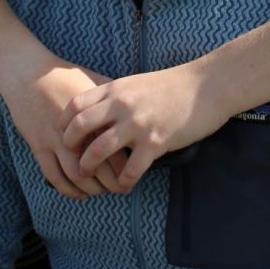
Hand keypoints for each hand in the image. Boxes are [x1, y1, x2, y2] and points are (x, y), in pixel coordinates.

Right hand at [2, 61, 125, 198]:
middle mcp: (77, 130)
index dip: (127, 167)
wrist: (29, 74)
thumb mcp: (94, 83)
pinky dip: (68, 190)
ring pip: (77, 175)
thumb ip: (113, 99)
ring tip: (100, 191)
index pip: (116, 149)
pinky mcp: (39, 146)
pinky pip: (54, 175)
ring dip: (91, 189)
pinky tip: (78, 193)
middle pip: (99, 166)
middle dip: (112, 184)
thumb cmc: (64, 77)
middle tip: (120, 189)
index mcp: (95, 115)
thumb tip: (136, 108)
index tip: (133, 174)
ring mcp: (56, 140)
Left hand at [61, 62, 231, 190]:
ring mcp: (138, 124)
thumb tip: (98, 112)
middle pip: (80, 127)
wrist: (206, 86)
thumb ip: (116, 96)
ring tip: (89, 175)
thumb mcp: (136, 83)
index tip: (63, 135)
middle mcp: (121, 105)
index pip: (75, 105)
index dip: (64, 123)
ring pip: (99, 150)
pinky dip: (123, 181)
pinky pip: (131, 168)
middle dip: (70, 147)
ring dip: (90, 166)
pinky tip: (124, 185)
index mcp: (115, 89)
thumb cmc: (173, 85)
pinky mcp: (156, 141)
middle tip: (72, 159)